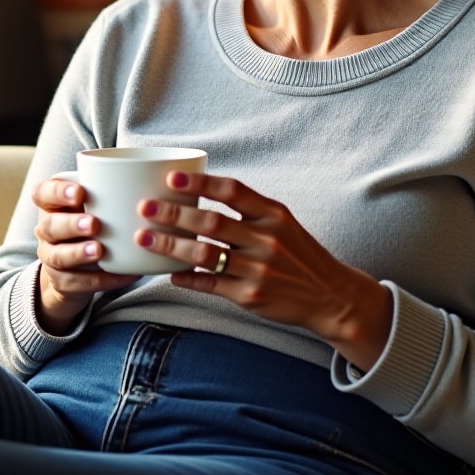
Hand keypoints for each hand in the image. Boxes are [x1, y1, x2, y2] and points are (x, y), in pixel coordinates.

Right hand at [31, 175, 140, 334]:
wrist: (74, 270)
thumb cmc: (91, 224)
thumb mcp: (95, 205)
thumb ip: (111, 193)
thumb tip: (157, 179)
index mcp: (52, 205)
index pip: (42, 193)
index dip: (57, 192)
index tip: (80, 192)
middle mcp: (46, 230)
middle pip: (49, 225)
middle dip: (71, 224)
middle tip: (94, 224)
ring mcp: (52, 257)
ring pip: (58, 255)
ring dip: (79, 252)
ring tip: (100, 250)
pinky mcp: (62, 281)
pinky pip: (77, 282)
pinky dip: (102, 279)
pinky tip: (123, 274)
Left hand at [136, 170, 393, 372]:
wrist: (331, 296)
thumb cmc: (298, 254)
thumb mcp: (282, 223)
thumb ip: (248, 209)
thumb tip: (199, 192)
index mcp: (274, 215)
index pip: (233, 192)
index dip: (200, 183)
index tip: (171, 179)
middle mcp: (267, 240)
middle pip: (211, 223)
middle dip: (173, 214)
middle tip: (145, 207)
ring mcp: (258, 270)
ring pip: (204, 255)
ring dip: (170, 246)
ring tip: (144, 239)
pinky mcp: (251, 296)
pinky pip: (210, 285)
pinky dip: (186, 278)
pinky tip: (169, 273)